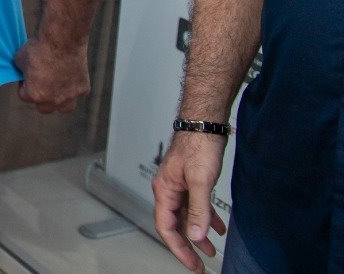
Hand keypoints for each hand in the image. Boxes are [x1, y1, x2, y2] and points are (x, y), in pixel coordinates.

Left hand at [14, 38, 89, 113]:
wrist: (62, 40)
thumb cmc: (39, 48)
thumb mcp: (19, 59)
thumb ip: (20, 71)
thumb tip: (23, 72)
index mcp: (35, 95)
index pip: (24, 96)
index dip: (23, 84)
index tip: (27, 76)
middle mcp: (53, 101)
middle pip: (44, 108)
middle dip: (40, 97)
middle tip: (40, 83)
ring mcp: (70, 96)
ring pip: (64, 108)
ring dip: (59, 101)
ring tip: (56, 87)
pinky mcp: (83, 88)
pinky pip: (78, 94)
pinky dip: (74, 87)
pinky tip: (70, 75)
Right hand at [152, 130, 228, 270]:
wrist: (205, 123)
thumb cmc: (198, 145)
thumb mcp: (200, 181)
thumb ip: (198, 209)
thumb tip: (196, 235)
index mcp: (165, 190)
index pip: (166, 227)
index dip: (179, 248)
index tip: (191, 263)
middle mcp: (169, 189)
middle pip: (175, 225)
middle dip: (188, 246)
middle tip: (199, 264)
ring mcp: (180, 185)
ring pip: (186, 217)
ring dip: (198, 234)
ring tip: (211, 251)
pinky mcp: (191, 181)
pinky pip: (196, 206)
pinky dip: (206, 219)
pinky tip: (218, 228)